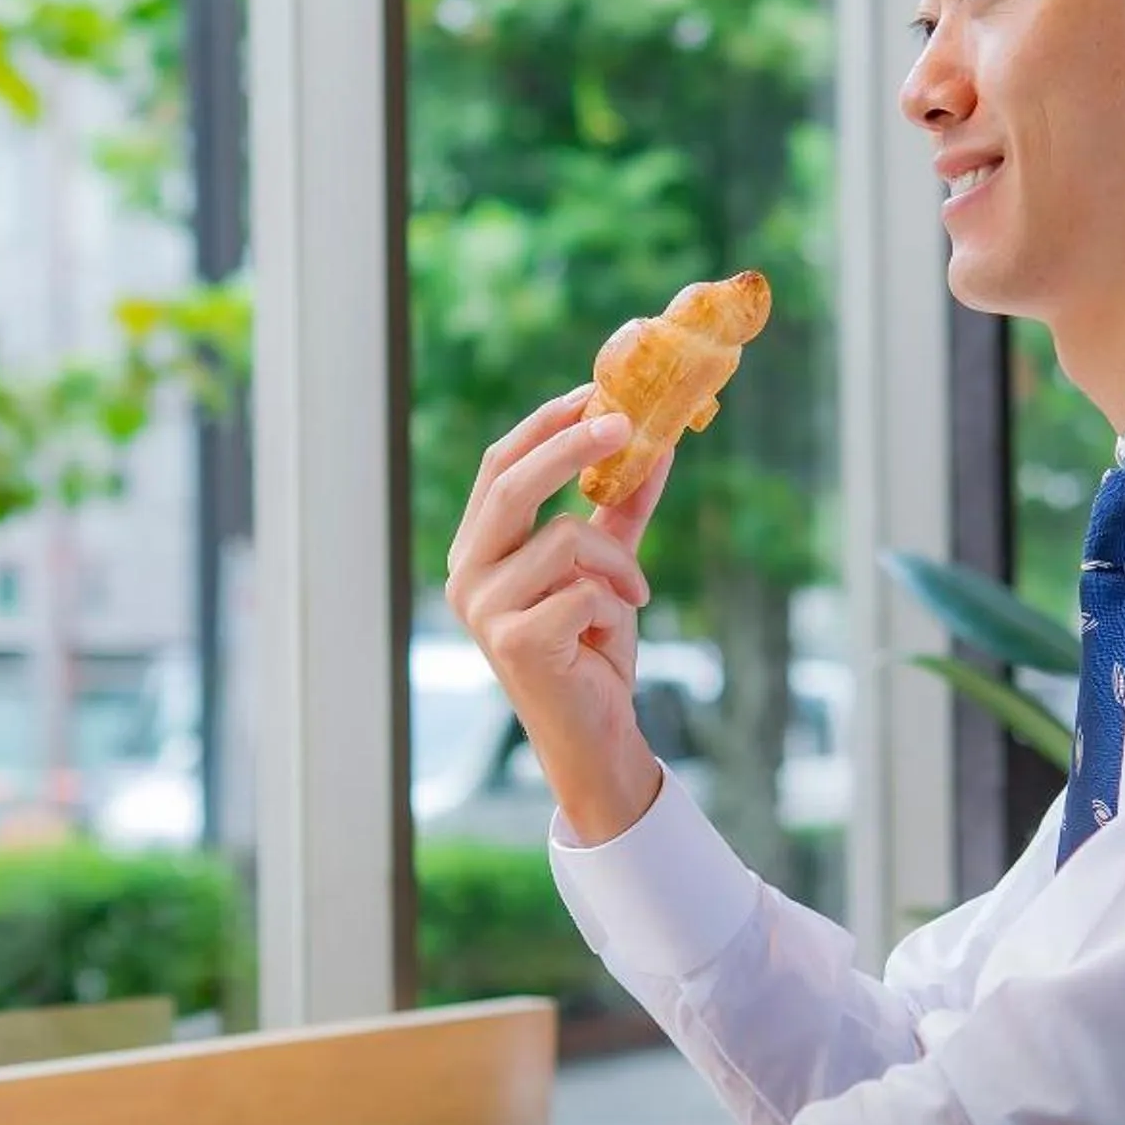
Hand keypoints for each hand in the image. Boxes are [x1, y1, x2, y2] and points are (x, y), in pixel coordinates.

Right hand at [445, 384, 674, 844]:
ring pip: (566, 538)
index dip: (545, 424)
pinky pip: (585, 589)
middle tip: (626, 423)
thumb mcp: (606, 566)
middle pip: (514, 483)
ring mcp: (484, 610)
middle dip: (572, 446)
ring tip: (631, 594)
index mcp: (476, 549)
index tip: (594, 393)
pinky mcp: (515, 642)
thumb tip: (658, 443)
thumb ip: (622, 507)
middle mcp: (466, 575)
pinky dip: (615, 604)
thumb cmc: (590, 647)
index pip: (498, 465)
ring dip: (618, 561)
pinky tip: (609, 633)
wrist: (594, 731)